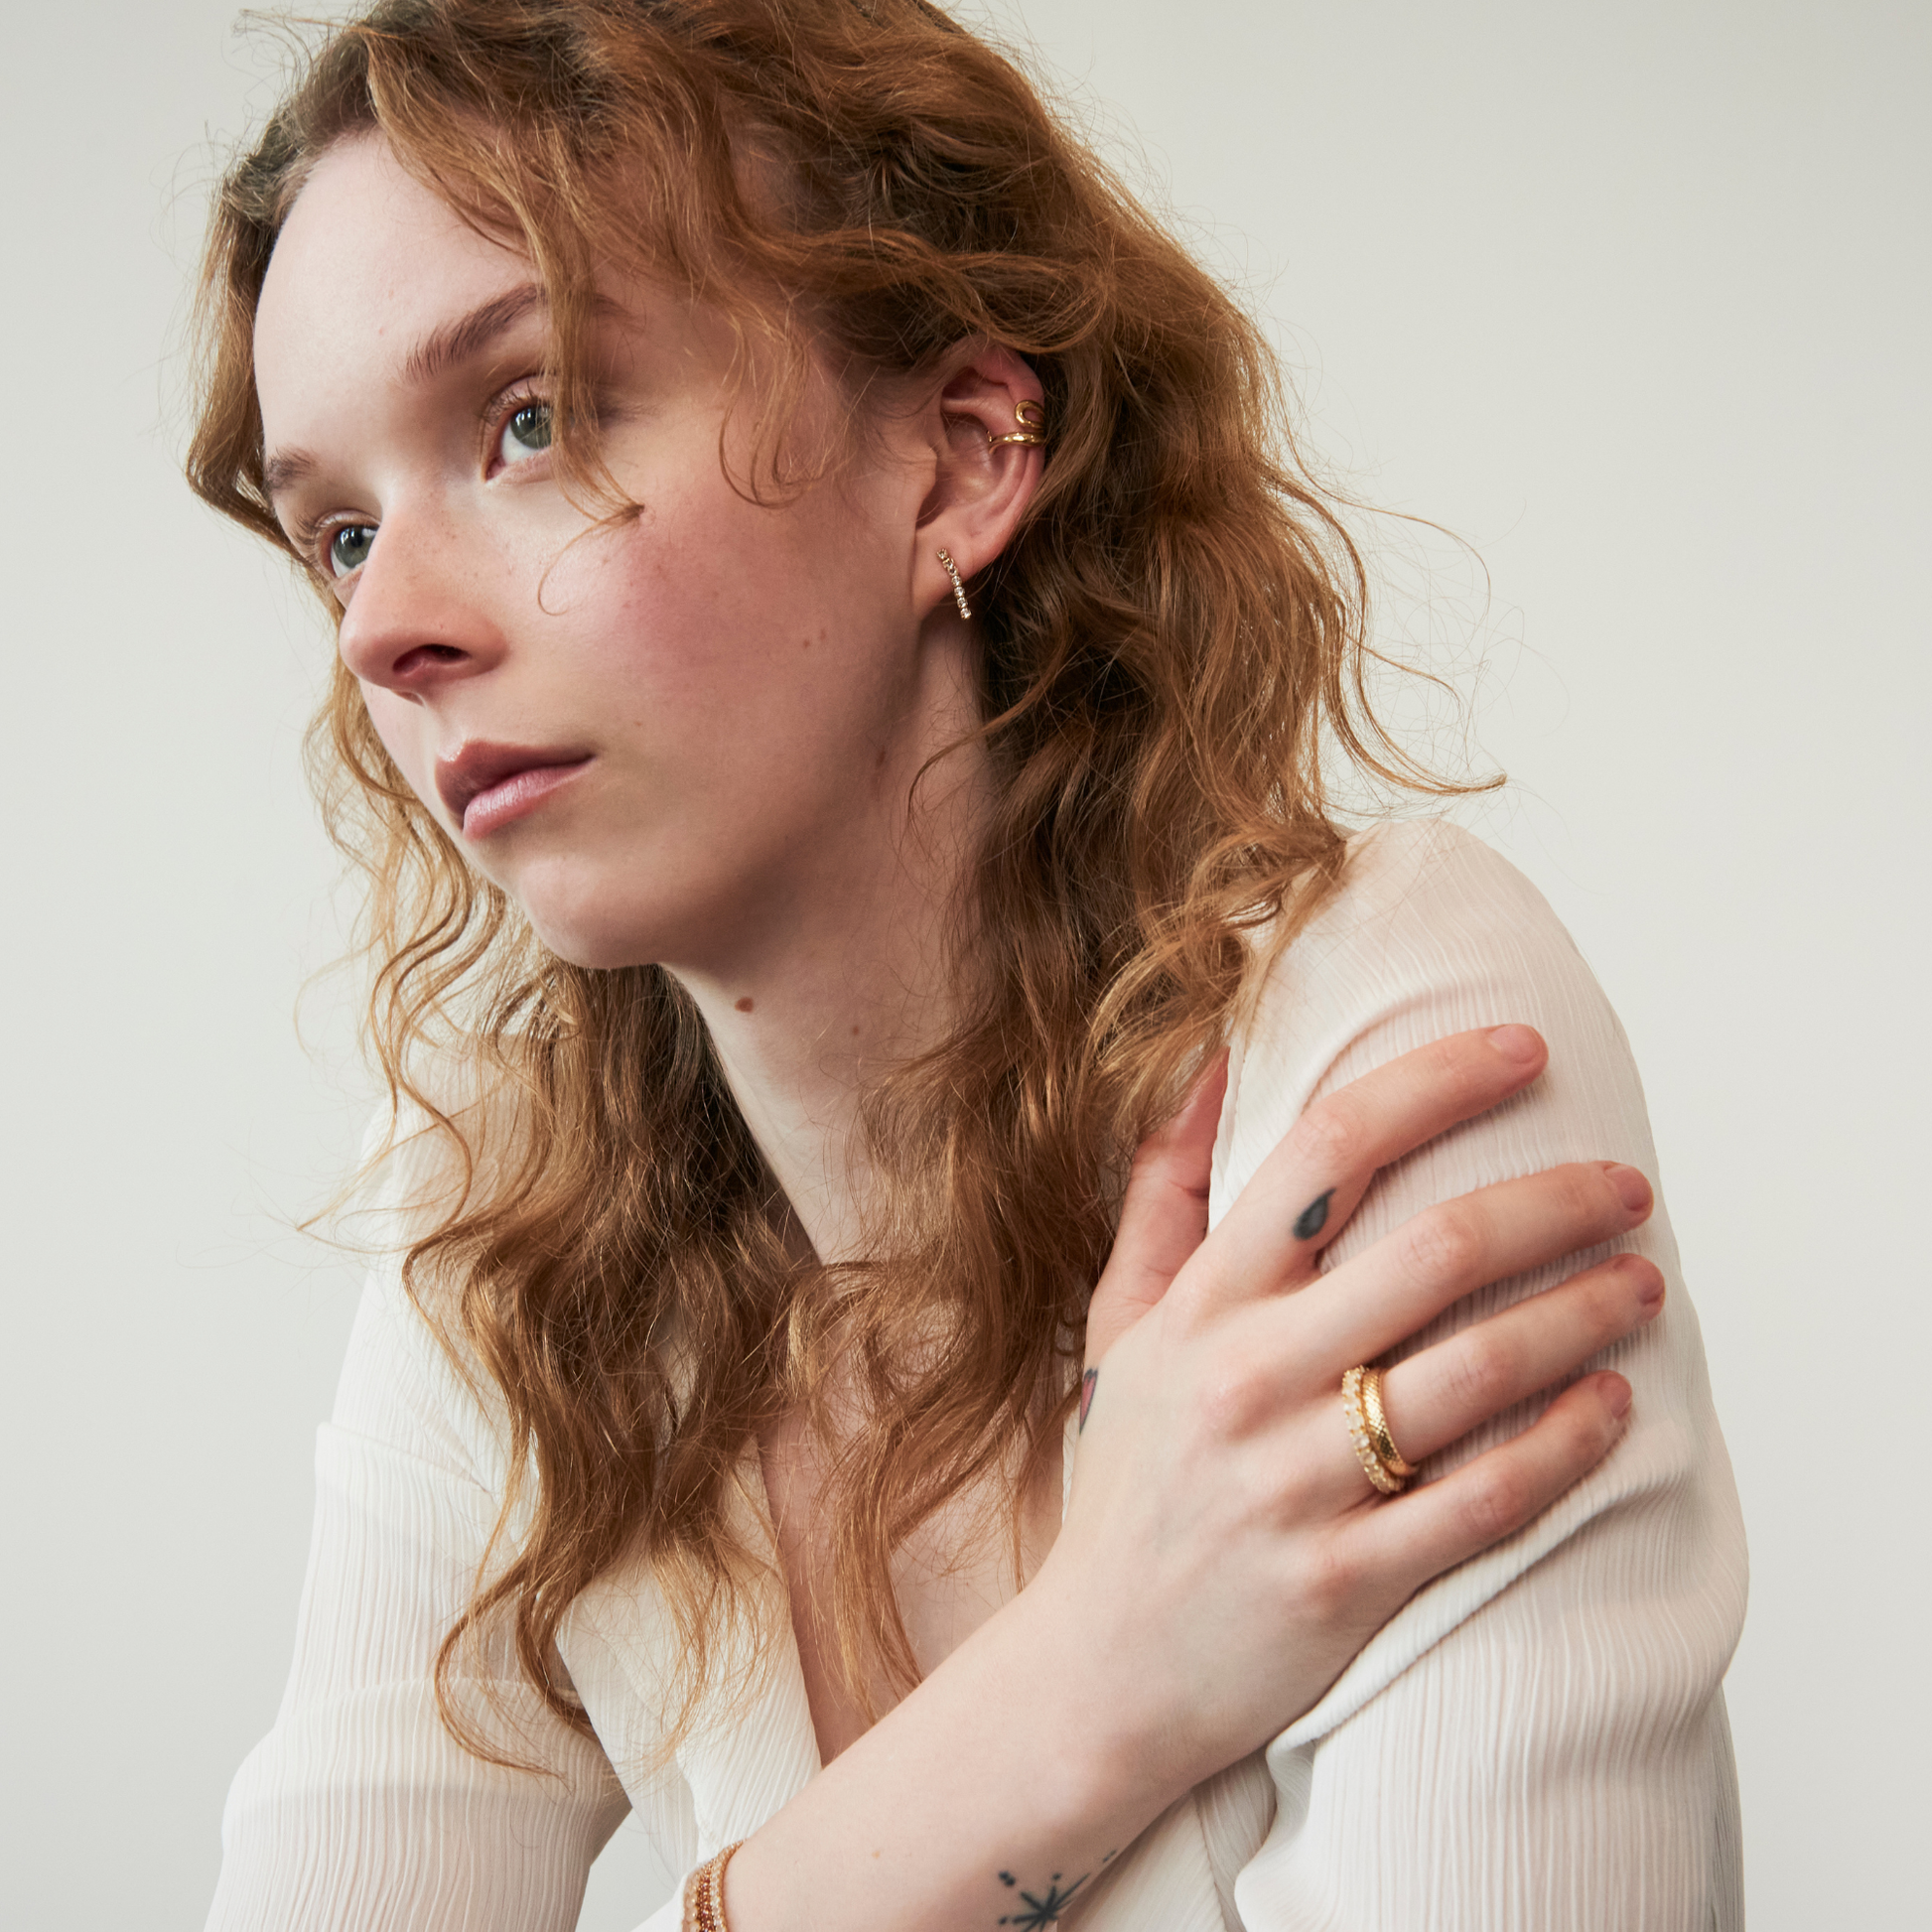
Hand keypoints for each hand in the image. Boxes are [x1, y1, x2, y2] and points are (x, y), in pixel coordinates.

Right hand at [1036, 1023, 1657, 1799]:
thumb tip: (1213, 1069)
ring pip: (1481, 1370)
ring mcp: (1298, 1482)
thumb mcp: (1121, 1322)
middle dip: (1557, 1201)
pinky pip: (1488, 1496)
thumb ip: (1163, 1192)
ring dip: (1583, 1312)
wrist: (1099, 1668)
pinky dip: (1566, 1442)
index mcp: (1202, 1301)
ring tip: (1642, 1282)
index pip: (1327, 1150)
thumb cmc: (1129, 1476)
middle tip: (1626, 1185)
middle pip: (1437, 1249)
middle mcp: (1249, 1377)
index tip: (1522, 1049)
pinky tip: (1613, 1402)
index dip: (1436, 1081)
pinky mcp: (1347, 1579)